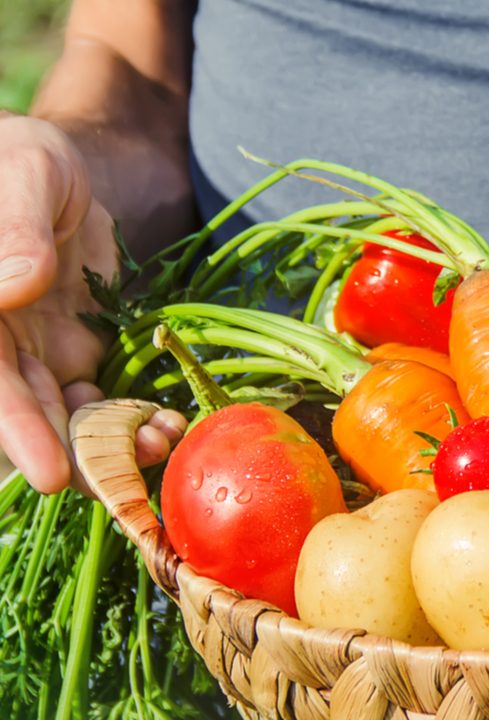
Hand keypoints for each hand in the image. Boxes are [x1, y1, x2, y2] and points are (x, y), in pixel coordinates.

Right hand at [0, 114, 184, 492]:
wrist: (52, 166)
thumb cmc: (18, 159)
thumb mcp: (23, 174)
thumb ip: (15, 229)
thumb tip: (15, 287)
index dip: (15, 427)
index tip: (52, 472)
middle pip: (24, 415)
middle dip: (74, 457)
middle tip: (121, 488)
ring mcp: (33, 355)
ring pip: (65, 417)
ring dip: (109, 445)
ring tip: (161, 449)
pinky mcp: (74, 353)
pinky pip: (100, 398)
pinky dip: (130, 419)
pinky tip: (167, 427)